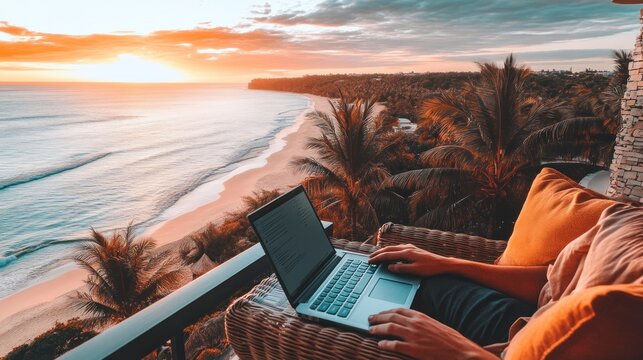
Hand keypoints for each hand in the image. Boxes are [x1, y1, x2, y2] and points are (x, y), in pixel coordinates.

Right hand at [368, 244, 451, 276]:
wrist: (443, 264)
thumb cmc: (430, 268)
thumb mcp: (415, 271)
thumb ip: (401, 268)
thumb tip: (389, 267)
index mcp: (406, 252)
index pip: (388, 254)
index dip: (377, 258)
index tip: (370, 261)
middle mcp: (407, 248)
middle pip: (389, 249)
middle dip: (378, 253)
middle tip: (370, 258)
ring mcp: (411, 247)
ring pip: (393, 247)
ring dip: (384, 251)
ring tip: (377, 255)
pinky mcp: (414, 249)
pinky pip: (398, 248)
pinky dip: (391, 250)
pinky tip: (391, 253)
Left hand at [369, 308, 495, 359]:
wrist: (460, 351)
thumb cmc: (450, 340)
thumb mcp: (435, 325)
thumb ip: (422, 323)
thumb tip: (410, 323)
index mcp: (421, 316)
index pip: (399, 310)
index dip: (387, 311)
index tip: (380, 313)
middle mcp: (415, 323)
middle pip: (391, 317)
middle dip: (378, 317)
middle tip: (370, 319)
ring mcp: (413, 336)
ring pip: (389, 328)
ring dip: (378, 329)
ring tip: (371, 330)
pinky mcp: (413, 349)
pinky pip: (394, 344)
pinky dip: (385, 344)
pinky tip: (381, 345)